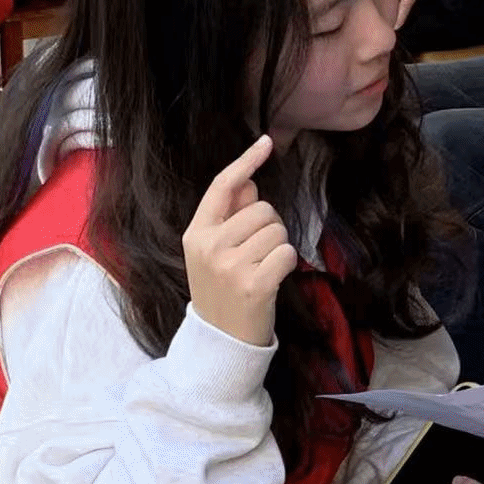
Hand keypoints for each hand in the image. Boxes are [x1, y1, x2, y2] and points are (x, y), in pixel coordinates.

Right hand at [182, 135, 300, 346]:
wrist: (220, 342)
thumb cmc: (222, 291)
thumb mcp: (213, 252)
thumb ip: (229, 217)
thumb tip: (250, 184)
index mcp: (196, 233)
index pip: (222, 186)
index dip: (246, 162)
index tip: (266, 142)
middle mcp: (210, 246)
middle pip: (262, 209)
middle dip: (269, 226)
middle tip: (257, 254)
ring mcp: (230, 266)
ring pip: (277, 230)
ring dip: (279, 247)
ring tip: (262, 269)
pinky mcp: (255, 284)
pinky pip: (288, 253)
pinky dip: (288, 264)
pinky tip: (273, 281)